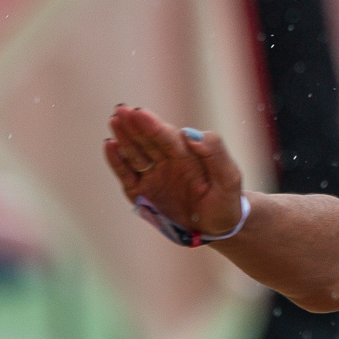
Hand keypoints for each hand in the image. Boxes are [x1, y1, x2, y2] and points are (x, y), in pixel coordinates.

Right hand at [104, 105, 244, 237]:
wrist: (218, 228)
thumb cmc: (226, 201)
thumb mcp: (229, 178)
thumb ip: (215, 153)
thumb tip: (191, 133)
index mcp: (187, 155)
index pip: (168, 137)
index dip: (154, 126)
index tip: (140, 113)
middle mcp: (167, 161)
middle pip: (148, 141)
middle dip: (135, 126)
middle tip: (122, 110)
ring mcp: (153, 175)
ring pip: (135, 153)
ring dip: (124, 138)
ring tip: (114, 121)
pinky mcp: (142, 192)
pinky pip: (127, 175)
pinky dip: (117, 161)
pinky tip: (110, 145)